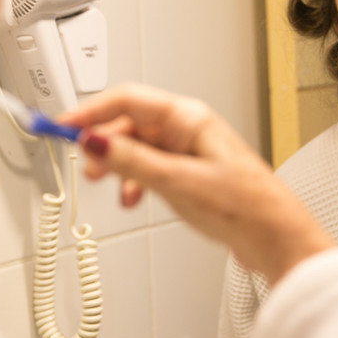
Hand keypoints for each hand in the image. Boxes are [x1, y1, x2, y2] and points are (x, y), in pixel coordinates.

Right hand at [58, 84, 333, 284]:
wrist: (276, 238)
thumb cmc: (243, 207)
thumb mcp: (177, 182)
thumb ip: (132, 162)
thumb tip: (95, 142)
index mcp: (188, 119)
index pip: (127, 100)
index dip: (90, 111)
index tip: (61, 126)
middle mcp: (189, 129)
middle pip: (131, 123)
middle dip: (104, 143)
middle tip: (85, 165)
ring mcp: (191, 151)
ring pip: (140, 148)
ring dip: (120, 166)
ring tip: (110, 188)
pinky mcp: (193, 173)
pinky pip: (153, 167)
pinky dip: (136, 181)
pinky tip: (134, 199)